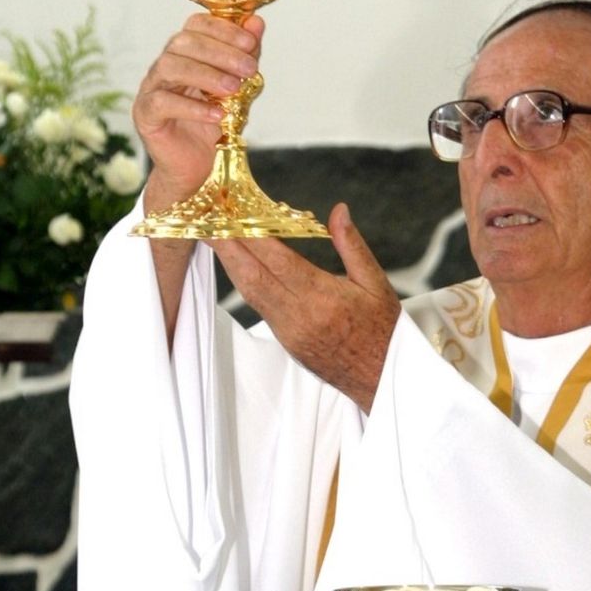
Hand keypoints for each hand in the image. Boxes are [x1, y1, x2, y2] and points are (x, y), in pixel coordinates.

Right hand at [132, 13, 264, 211]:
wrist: (194, 169)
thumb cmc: (212, 126)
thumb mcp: (236, 89)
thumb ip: (243, 57)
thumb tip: (256, 22)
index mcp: (184, 54)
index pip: (196, 25)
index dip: (223, 29)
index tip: (250, 44)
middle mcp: (164, 66)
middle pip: (183, 42)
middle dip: (220, 52)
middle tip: (248, 69)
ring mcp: (150, 89)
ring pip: (170, 67)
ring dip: (206, 75)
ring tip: (233, 89)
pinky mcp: (145, 115)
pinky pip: (162, 103)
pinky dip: (192, 107)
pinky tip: (217, 115)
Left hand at [210, 204, 400, 411]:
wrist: (381, 379)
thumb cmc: (383, 330)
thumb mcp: (376, 283)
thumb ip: (352, 245)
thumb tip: (338, 210)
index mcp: (325, 297)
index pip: (279, 260)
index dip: (252, 236)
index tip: (233, 213)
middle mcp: (301, 315)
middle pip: (253, 276)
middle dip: (227, 247)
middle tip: (207, 221)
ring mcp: (289, 332)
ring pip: (251, 293)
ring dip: (230, 265)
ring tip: (214, 239)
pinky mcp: (286, 342)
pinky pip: (260, 307)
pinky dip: (246, 283)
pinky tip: (239, 266)